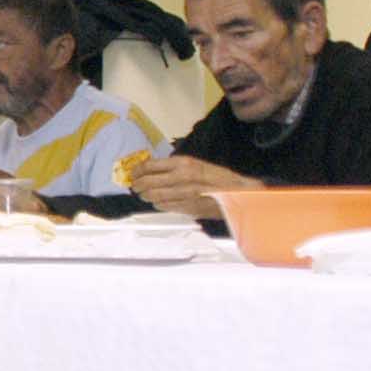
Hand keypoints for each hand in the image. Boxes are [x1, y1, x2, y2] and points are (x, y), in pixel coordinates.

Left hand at [132, 154, 253, 220]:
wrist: (237, 192)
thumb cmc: (217, 176)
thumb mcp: (196, 164)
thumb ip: (175, 167)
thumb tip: (153, 170)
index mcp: (183, 163)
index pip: (150, 166)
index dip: (137, 171)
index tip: (133, 173)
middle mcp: (181, 177)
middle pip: (147, 183)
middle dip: (138, 185)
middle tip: (135, 187)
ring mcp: (183, 194)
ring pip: (154, 196)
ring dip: (146, 196)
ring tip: (145, 195)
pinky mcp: (187, 207)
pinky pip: (164, 206)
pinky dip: (158, 204)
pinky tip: (159, 203)